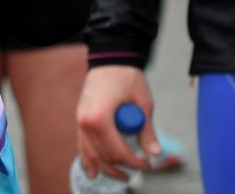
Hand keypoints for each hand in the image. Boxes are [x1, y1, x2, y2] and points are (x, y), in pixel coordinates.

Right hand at [75, 65, 159, 180]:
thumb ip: (146, 130)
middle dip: (122, 166)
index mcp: (100, 117)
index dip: (134, 161)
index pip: (117, 150)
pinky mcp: (79, 118)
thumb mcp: (143, 103)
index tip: (148, 164)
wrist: (110, 58)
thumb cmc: (128, 77)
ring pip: (90, 153)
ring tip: (121, 177)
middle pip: (103, 154)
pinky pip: (82, 144)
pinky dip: (87, 158)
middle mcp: (85, 120)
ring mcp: (79, 119)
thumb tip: (155, 153)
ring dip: (105, 167)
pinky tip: (92, 171)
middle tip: (141, 169)